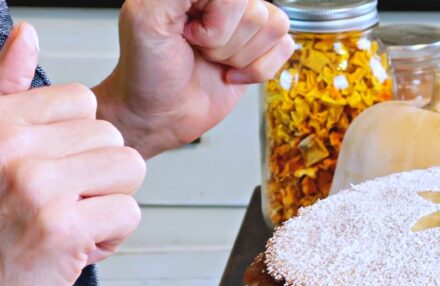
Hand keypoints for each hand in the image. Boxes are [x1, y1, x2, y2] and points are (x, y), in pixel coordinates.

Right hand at [0, 23, 144, 285]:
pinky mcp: (61, 228)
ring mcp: (36, 185)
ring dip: (108, 204)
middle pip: (112, 136)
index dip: (79, 143)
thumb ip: (6, 91)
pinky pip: (129, 212)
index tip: (51, 173)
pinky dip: (109, 239)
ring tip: (65, 225)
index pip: (81, 101)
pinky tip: (69, 250)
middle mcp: (11, 146)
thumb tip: (28, 35)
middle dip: (97, 177)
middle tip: (55, 208)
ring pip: (129, 169)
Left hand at [94, 0, 293, 158]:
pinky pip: (285, 46)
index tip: (188, 34)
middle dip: (225, 43)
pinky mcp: (261, 48)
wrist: (161, 113)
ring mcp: (244, 23)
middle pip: (255, 12)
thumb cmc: (147, 71)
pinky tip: (232, 73)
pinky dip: (258, 70)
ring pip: (274, 26)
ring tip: (213, 60)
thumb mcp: (145, 20)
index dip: (216, 22)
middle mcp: (222, 1)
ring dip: (240, 56)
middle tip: (199, 51)